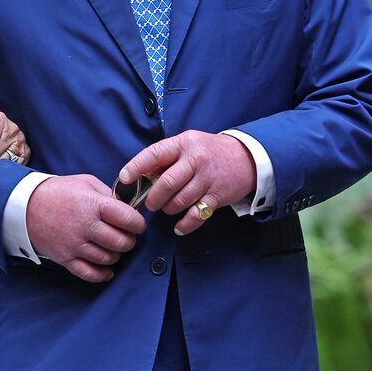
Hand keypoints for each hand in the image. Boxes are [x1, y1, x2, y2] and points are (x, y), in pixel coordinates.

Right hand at [26, 174, 144, 282]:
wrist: (25, 206)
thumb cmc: (58, 192)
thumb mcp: (85, 182)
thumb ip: (108, 194)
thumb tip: (127, 207)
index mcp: (93, 204)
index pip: (128, 219)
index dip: (138, 223)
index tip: (137, 224)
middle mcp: (86, 226)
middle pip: (121, 242)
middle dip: (129, 241)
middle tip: (126, 236)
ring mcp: (75, 244)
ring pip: (108, 258)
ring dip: (116, 255)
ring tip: (113, 248)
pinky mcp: (65, 258)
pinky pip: (89, 273)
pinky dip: (102, 274)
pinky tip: (107, 269)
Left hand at [115, 131, 255, 235]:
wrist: (247, 157)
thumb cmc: (209, 152)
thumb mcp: (187, 144)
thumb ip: (167, 158)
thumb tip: (140, 175)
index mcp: (183, 143)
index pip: (155, 154)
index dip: (137, 167)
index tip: (124, 178)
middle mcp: (195, 159)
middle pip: (167, 183)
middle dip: (153, 198)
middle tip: (150, 204)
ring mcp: (208, 178)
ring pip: (180, 201)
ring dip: (168, 209)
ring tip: (167, 208)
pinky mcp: (217, 196)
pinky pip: (196, 215)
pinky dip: (184, 224)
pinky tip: (178, 227)